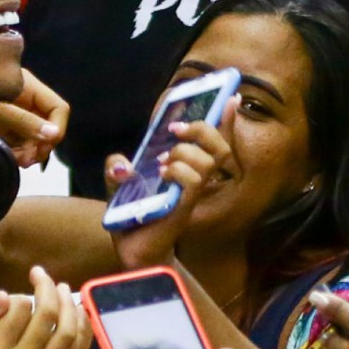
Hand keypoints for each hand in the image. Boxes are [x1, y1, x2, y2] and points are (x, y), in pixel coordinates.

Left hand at [0, 70, 69, 168]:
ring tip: (14, 161)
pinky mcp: (2, 128)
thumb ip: (24, 122)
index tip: (43, 148)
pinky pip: (19, 144)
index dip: (57, 129)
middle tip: (25, 161)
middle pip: (48, 126)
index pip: (58, 108)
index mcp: (26, 88)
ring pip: (34, 138)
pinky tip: (7, 159)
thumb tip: (54, 136)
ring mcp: (13, 116)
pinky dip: (16, 154)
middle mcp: (23, 101)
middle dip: (40, 145)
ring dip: (28, 153)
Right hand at [0, 268, 87, 348]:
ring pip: (67, 336)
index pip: (20, 309)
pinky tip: (76, 317)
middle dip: (48, 290)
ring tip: (64, 290)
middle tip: (41, 275)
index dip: (19, 295)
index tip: (10, 295)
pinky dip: (78, 334)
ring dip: (69, 308)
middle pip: (48, 317)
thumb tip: (4, 294)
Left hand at [105, 114, 235, 270]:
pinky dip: (178, 171)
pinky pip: (193, 181)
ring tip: (162, 162)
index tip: (231, 97)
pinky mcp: (184, 207)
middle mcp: (194, 180)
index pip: (212, 143)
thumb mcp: (118, 185)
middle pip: (220, 146)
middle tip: (175, 131)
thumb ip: (117, 167)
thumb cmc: (131, 218)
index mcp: (184, 169)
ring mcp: (191, 194)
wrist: (130, 251)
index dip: (225, 120)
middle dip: (202, 129)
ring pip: (209, 160)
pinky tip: (162, 175)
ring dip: (185, 152)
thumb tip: (123, 164)